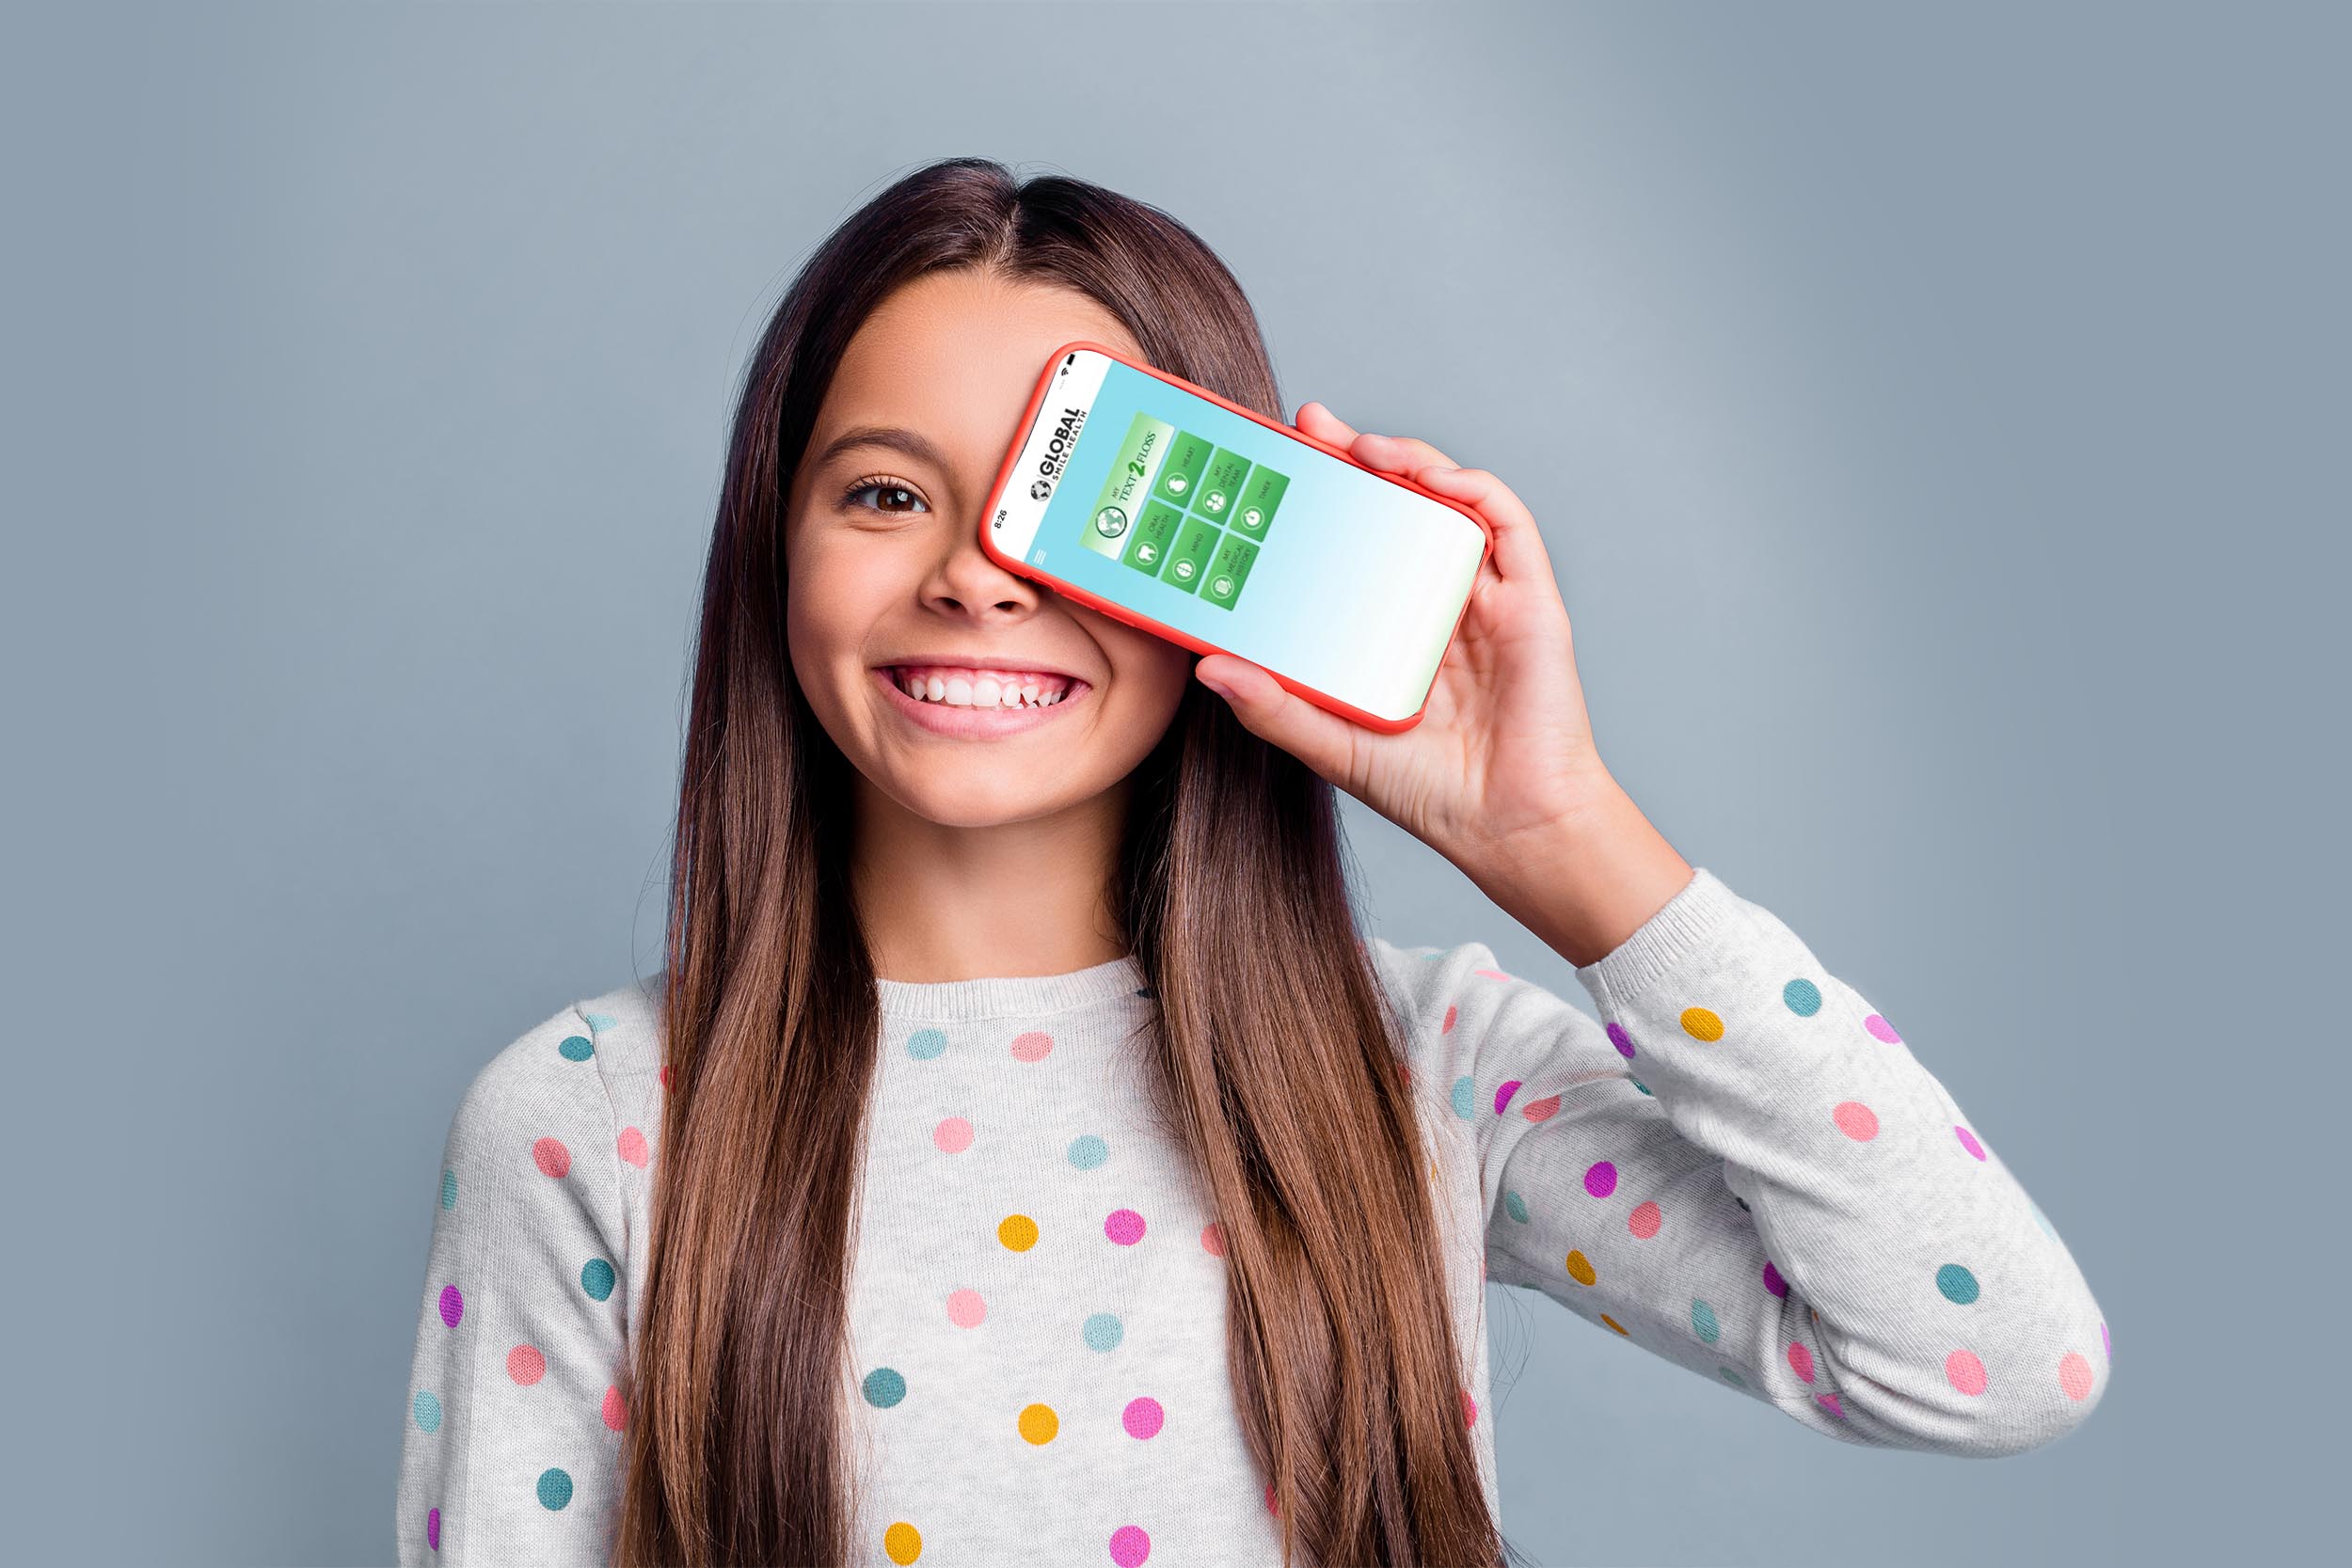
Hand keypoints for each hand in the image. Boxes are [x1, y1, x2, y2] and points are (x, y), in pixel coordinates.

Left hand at [1193, 402, 1612, 870]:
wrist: (1509, 828)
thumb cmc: (1431, 793)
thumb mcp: (1333, 746)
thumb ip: (1275, 707)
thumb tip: (1209, 667)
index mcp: (1390, 627)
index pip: (1352, 542)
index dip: (1321, 498)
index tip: (1277, 466)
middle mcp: (1437, 601)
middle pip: (1398, 506)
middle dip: (1356, 456)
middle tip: (1309, 426)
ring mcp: (1486, 597)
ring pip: (1451, 499)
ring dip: (1411, 459)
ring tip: (1362, 447)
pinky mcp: (1530, 600)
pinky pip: (1506, 522)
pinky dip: (1471, 487)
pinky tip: (1433, 478)